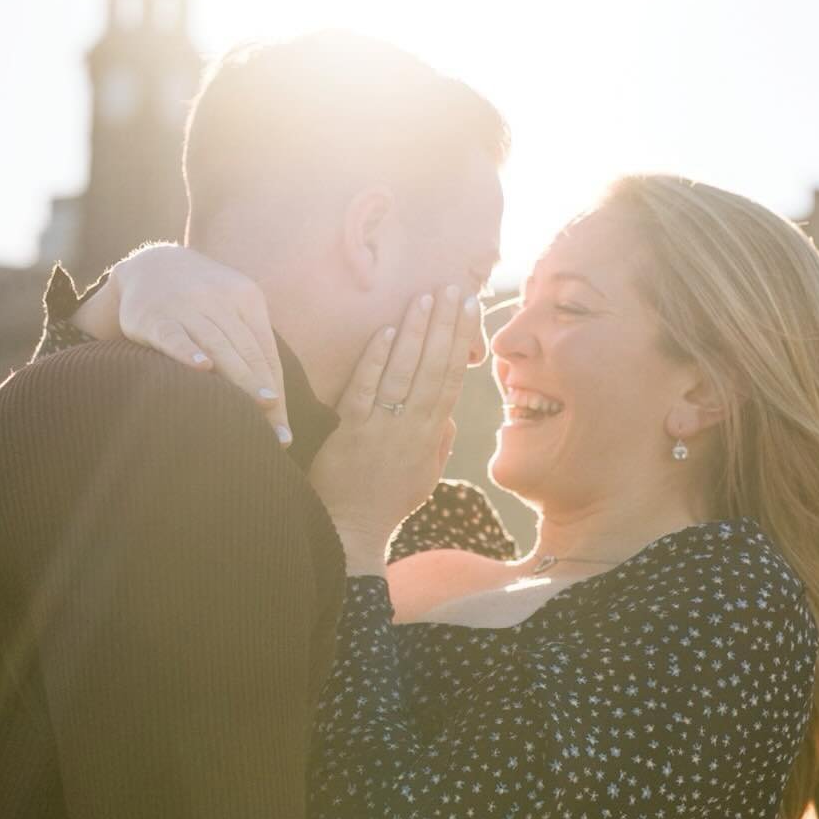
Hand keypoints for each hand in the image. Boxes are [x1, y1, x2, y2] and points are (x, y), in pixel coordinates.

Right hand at [78, 244, 290, 444]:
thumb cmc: (202, 301)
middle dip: (263, 393)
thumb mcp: (231, 309)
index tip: (283, 432)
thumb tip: (276, 404)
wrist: (152, 263)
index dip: (278, 392)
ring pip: (218, 344)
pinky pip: (174, 335)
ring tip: (258, 406)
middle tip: (275, 433)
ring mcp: (186, 305)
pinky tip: (202, 368)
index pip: (266, 353)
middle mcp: (220, 299)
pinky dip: (188, 351)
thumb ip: (251, 347)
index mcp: (247, 299)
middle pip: (247, 352)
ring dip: (239, 377)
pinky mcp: (154, 316)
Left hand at [308, 287, 474, 572]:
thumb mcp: (425, 473)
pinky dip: (375, 360)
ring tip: (424, 299)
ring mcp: (381, 428)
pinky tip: (385, 332)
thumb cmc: (388, 501)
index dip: (462, 341)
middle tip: (453, 288)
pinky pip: (365, 389)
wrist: (352, 531)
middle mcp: (411, 428)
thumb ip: (438, 439)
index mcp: (431, 435)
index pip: (451, 378)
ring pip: (403, 373)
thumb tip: (447, 410)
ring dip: (416, 333)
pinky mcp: (350, 432)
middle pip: (433, 368)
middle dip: (445, 326)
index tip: (469, 308)